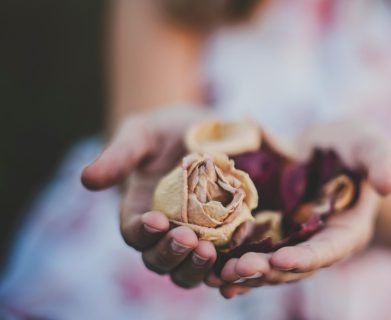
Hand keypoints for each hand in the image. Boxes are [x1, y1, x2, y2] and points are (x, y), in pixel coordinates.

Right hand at [81, 106, 217, 287]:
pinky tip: (237, 256)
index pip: (134, 234)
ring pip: (189, 271)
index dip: (142, 232)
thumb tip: (87, 179)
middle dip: (171, 254)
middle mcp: (164, 235)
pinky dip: (226, 267)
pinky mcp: (223, 240)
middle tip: (188, 238)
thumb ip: (119, 155)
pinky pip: (223, 263)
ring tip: (209, 251)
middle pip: (160, 261)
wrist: (204, 132)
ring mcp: (194, 241)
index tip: (156, 219)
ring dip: (196, 267)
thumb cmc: (165, 131)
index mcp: (139, 214)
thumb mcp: (142, 135)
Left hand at [208, 119, 390, 298]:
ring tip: (217, 274)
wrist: (329, 147)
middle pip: (294, 266)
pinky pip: (253, 253)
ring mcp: (295, 241)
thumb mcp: (374, 145)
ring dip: (245, 273)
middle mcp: (320, 243)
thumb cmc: (357, 146)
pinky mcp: (273, 235)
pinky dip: (234, 263)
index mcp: (348, 229)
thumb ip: (383, 161)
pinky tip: (210, 270)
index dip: (307, 258)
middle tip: (237, 270)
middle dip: (266, 271)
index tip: (281, 260)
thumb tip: (388, 183)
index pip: (330, 249)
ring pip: (270, 266)